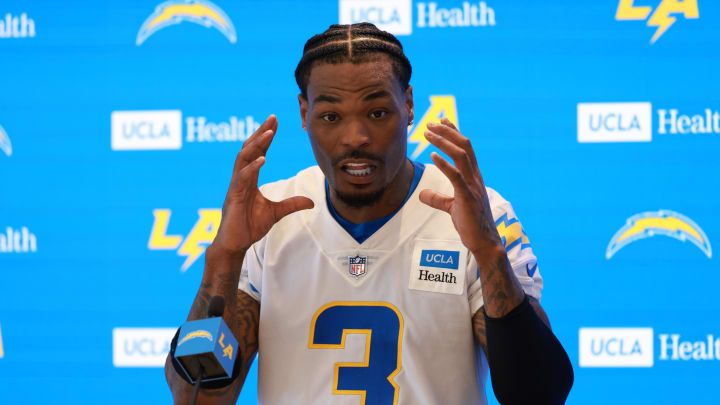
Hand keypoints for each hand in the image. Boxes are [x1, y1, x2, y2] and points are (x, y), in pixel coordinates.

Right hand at [212, 115, 313, 254]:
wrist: (235, 244)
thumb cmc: (249, 227)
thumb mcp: (277, 212)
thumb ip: (292, 204)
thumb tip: (312, 202)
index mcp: (249, 179)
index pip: (258, 152)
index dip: (266, 137)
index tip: (275, 123)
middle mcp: (241, 178)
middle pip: (249, 149)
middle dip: (260, 133)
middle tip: (272, 118)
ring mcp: (235, 186)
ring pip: (243, 159)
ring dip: (256, 145)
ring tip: (268, 133)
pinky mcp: (234, 197)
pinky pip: (241, 178)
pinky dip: (252, 168)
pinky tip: (262, 160)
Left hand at [418, 118, 502, 256]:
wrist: (484, 243)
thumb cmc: (471, 226)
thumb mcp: (451, 208)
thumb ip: (438, 199)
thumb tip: (422, 194)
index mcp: (474, 177)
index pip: (466, 149)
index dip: (455, 132)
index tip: (443, 120)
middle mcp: (475, 178)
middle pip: (464, 146)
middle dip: (447, 131)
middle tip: (431, 122)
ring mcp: (473, 186)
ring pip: (461, 156)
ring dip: (443, 142)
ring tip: (428, 134)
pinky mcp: (468, 198)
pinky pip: (456, 177)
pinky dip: (445, 164)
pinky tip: (433, 155)